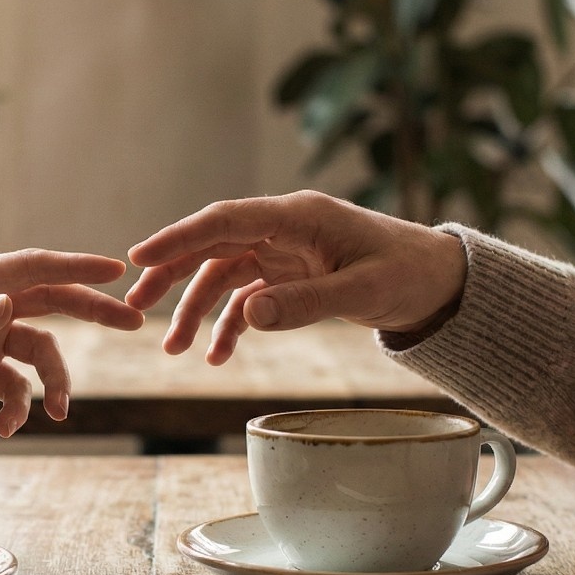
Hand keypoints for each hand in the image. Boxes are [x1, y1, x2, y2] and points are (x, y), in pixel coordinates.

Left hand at [0, 249, 143, 436]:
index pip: (29, 269)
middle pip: (50, 302)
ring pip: (40, 353)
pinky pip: (16, 387)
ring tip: (59, 413)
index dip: (74, 267)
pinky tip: (8, 428)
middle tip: (134, 322)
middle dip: (92, 312)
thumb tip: (6, 303)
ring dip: (55, 381)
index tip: (114, 271)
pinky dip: (19, 407)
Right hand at [125, 190, 466, 363]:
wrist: (440, 283)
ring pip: (223, 275)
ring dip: (195, 309)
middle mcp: (284, 228)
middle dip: (171, 275)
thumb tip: (249, 315)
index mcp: (299, 217)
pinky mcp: (291, 275)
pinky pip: (247, 297)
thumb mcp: (361, 293)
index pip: (225, 220)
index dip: (178, 237)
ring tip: (173, 350)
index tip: (138, 257)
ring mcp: (285, 252)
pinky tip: (215, 356)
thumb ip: (305, 303)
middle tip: (133, 306)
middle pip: (212, 245)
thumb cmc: (408, 275)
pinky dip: (229, 325)